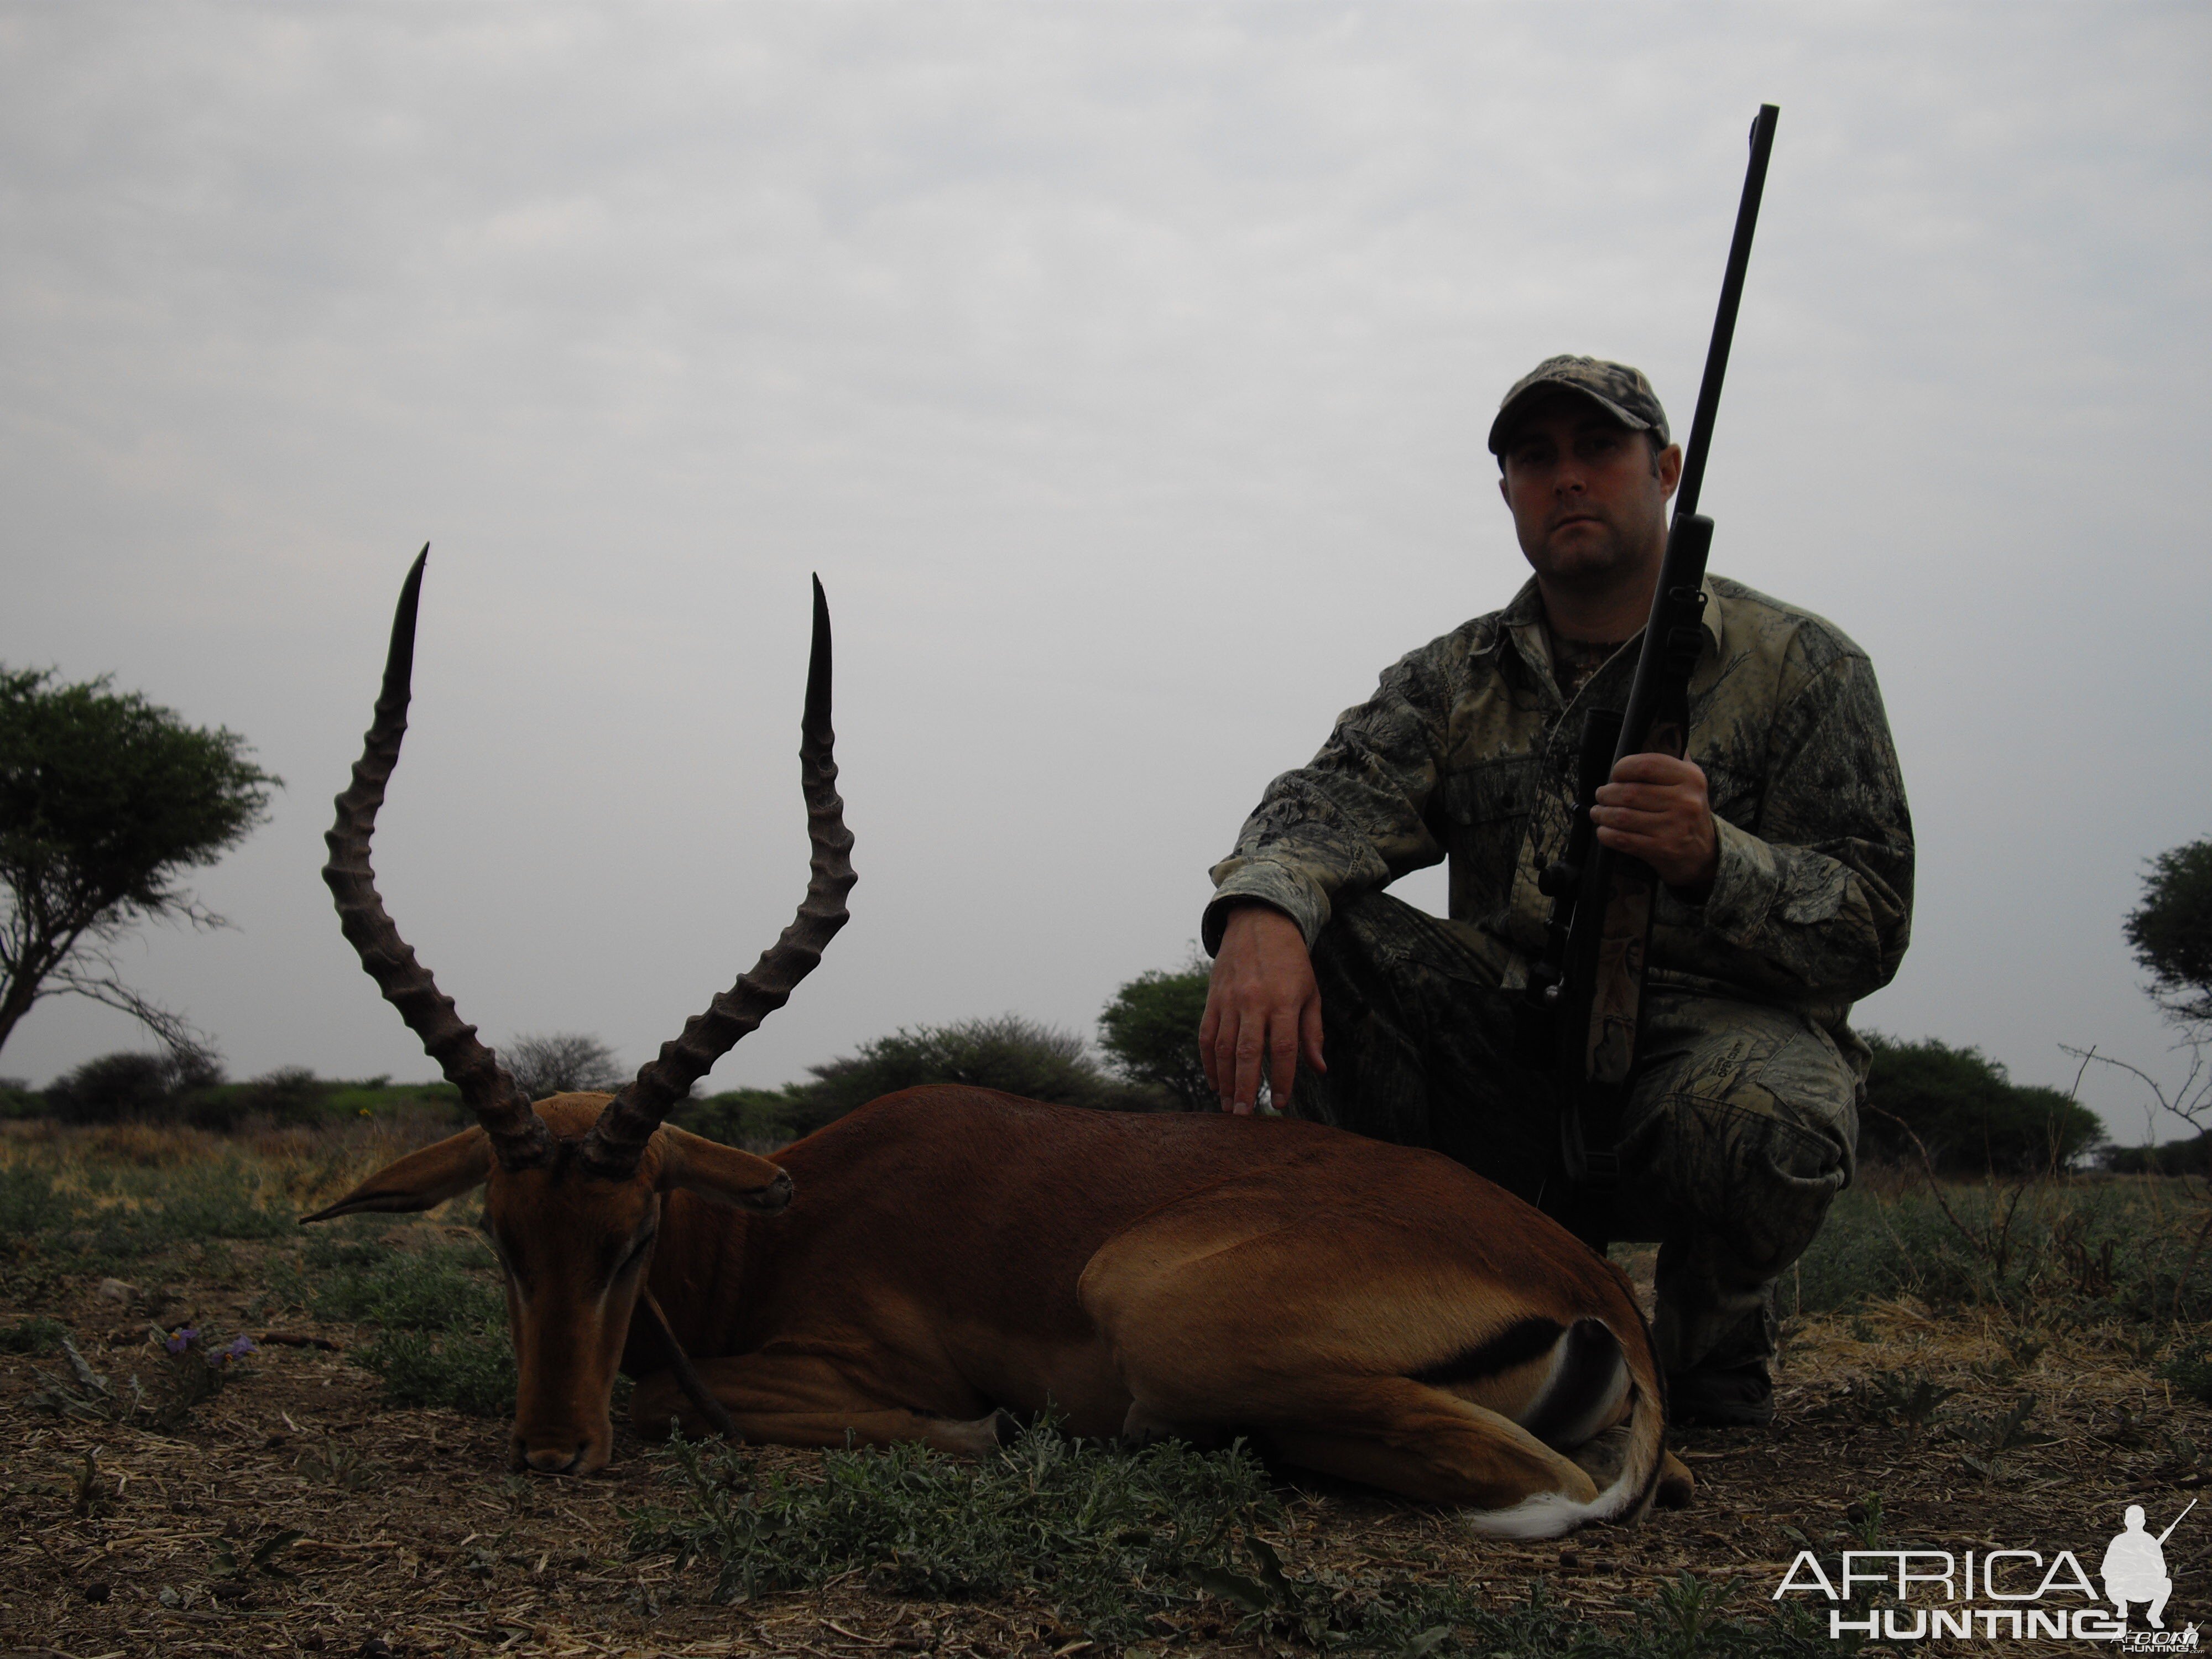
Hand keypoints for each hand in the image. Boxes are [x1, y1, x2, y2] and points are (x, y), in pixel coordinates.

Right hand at [1199, 905, 1325, 1113]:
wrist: (1259, 923)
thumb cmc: (1291, 962)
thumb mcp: (1311, 992)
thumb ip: (1312, 1032)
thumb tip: (1319, 1069)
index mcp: (1284, 1002)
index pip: (1283, 1049)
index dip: (1283, 1080)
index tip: (1281, 1104)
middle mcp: (1254, 1002)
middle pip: (1247, 1052)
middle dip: (1246, 1087)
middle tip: (1244, 1117)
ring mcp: (1230, 1001)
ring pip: (1222, 1047)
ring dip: (1225, 1080)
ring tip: (1229, 1106)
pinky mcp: (1213, 999)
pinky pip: (1206, 1035)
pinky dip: (1208, 1062)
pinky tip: (1215, 1082)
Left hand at [1590, 752, 1718, 899]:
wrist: (1703, 853)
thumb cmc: (1688, 811)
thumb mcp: (1690, 781)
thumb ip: (1672, 758)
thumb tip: (1656, 731)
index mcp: (1690, 778)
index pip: (1646, 765)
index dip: (1622, 768)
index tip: (1615, 774)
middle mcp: (1684, 801)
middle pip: (1629, 793)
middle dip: (1606, 794)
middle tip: (1600, 795)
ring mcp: (1673, 827)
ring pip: (1622, 816)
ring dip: (1602, 814)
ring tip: (1597, 812)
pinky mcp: (1662, 849)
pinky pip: (1623, 839)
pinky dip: (1606, 834)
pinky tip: (1603, 830)